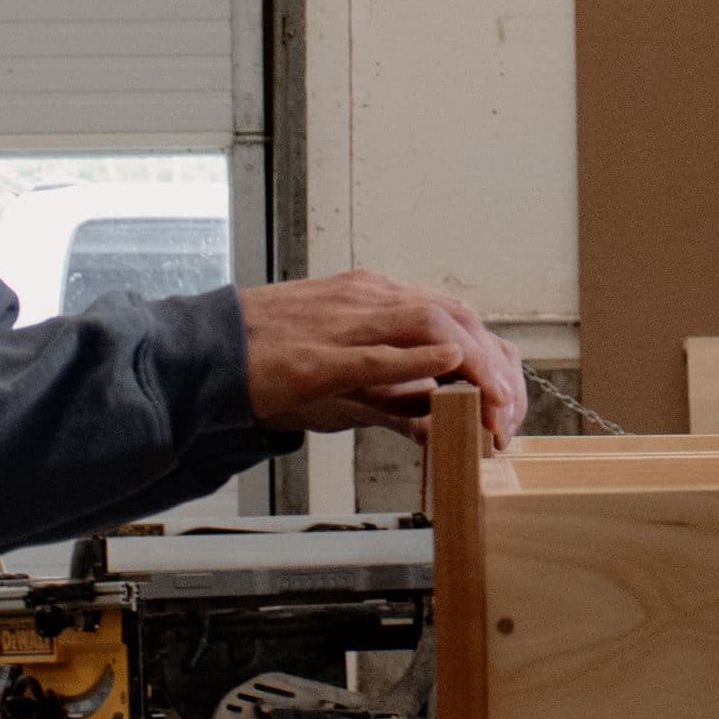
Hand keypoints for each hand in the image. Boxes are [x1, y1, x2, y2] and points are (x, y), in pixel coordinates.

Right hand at [238, 270, 528, 446]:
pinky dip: (418, 357)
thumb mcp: (348, 379)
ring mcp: (343, 323)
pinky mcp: (315, 357)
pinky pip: (375, 352)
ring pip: (428, 323)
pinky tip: (450, 365)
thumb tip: (445, 420)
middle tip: (511, 413)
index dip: (494, 357)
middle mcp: (368, 300)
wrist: (207, 355)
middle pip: (456, 315)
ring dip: (474, 364)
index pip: (456, 315)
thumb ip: (399, 396)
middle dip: (496, 364)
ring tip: (496, 404)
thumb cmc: (273, 363)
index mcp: (377, 298)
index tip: (509, 400)